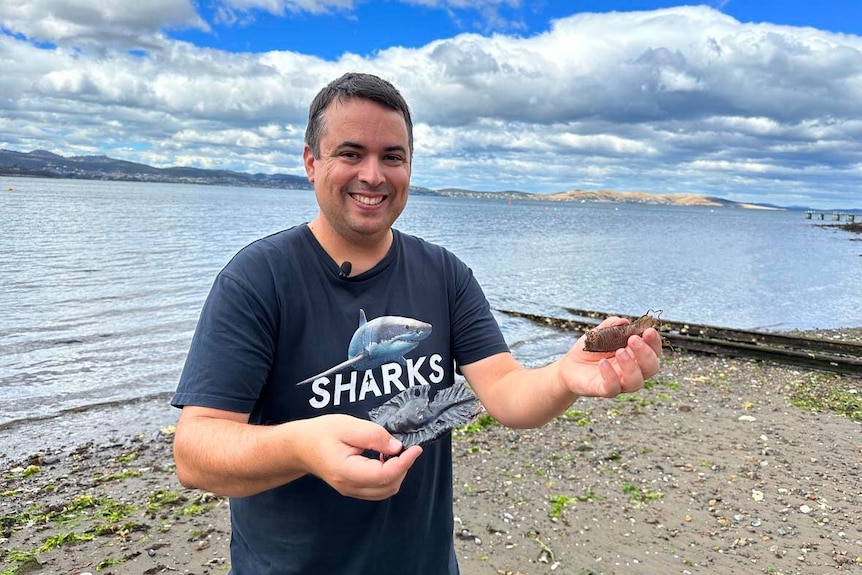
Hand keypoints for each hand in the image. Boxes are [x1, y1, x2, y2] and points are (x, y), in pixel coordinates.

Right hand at [297, 414, 422, 499]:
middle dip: (403, 467)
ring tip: (395, 453)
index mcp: (346, 471)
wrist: (300, 447)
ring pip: (385, 491)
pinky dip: (389, 477)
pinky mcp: (353, 488)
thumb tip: (397, 446)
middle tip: (406, 447)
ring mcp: (351, 490)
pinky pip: (378, 489)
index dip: (404, 463)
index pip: (384, 475)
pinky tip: (386, 460)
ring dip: (397, 473)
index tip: (416, 448)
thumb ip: (372, 435)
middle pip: (388, 486)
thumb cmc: (321, 433)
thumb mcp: (347, 426)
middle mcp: (349, 486)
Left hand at [559, 316, 661, 397]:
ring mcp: (620, 382)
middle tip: (633, 340)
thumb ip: (612, 325)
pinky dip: (610, 375)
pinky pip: (613, 388)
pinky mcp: (604, 390)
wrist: (571, 366)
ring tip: (619, 352)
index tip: (648, 331)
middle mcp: (633, 371)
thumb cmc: (591, 349)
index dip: (654, 342)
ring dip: (631, 366)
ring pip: (636, 382)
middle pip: (651, 368)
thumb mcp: (600, 332)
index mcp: (636, 355)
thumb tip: (624, 322)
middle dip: (645, 353)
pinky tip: (602, 362)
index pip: (653, 351)